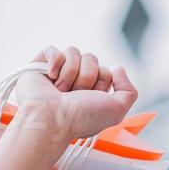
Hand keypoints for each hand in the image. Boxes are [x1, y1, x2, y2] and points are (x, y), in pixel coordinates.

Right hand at [10, 45, 137, 144]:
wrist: (52, 120)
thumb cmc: (82, 118)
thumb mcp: (117, 110)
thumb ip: (129, 91)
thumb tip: (119, 68)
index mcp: (91, 92)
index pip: (105, 71)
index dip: (101, 82)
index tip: (90, 98)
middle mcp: (75, 81)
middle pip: (91, 58)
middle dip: (86, 77)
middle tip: (75, 95)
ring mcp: (57, 73)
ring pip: (73, 52)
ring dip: (70, 73)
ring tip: (61, 91)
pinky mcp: (39, 66)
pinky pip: (53, 49)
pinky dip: (54, 61)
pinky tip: (51, 77)